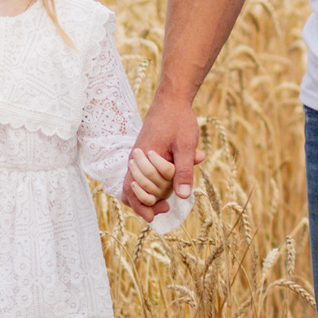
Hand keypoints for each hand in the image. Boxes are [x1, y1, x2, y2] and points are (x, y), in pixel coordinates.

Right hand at [122, 92, 197, 217]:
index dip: (143, 206)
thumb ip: (183, 171)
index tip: (155, 216)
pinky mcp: (143, 156)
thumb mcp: (185, 145)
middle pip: (131, 190)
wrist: (171, 101)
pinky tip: (162, 190)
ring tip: (163, 204)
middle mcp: (135, 159)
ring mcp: (138, 157)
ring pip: (134, 184)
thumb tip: (183, 196)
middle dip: (145, 204)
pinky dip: (147, 186)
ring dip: (146, 196)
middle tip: (165, 208)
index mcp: (142, 157)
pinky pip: (140, 176)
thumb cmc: (179, 121)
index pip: (133, 189)